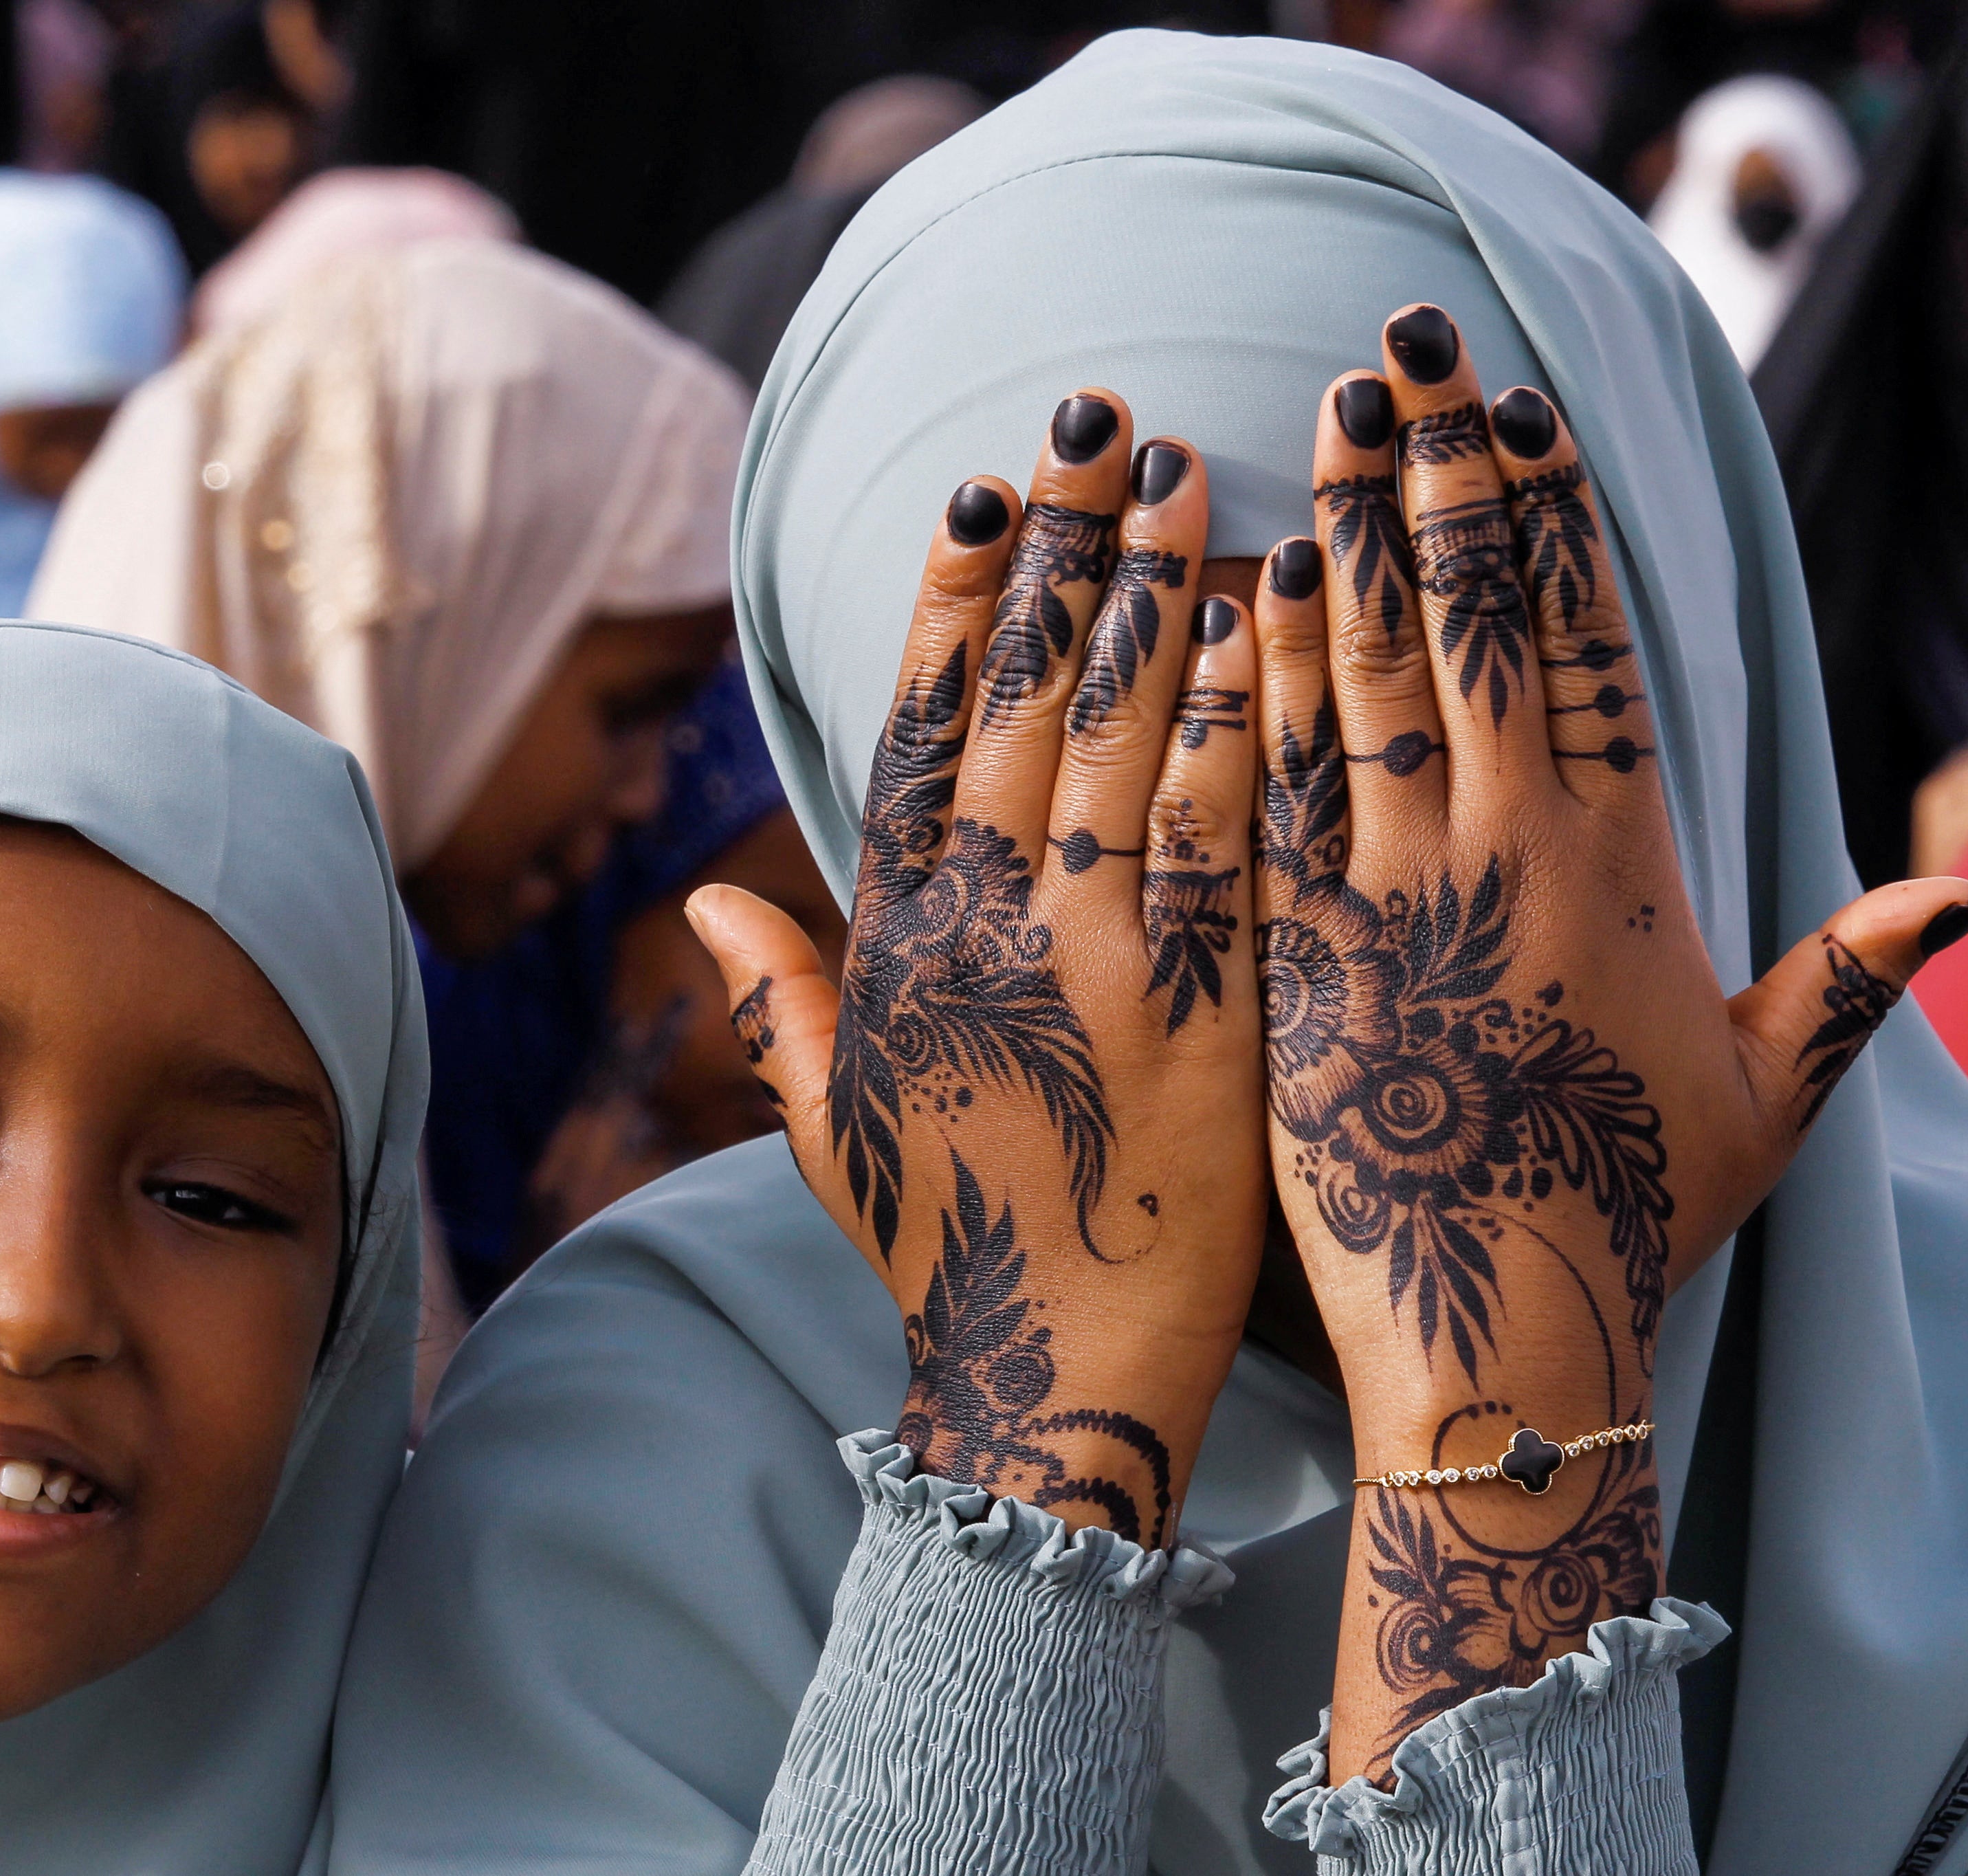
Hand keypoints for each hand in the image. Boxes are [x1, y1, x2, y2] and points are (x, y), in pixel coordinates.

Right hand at [690, 390, 1268, 1549]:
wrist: (1051, 1382)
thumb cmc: (944, 1247)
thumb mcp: (827, 1120)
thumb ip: (770, 1000)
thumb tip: (696, 901)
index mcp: (896, 945)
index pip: (921, 735)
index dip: (954, 605)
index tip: (982, 490)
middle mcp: (983, 932)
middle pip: (1025, 706)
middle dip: (1061, 551)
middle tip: (1099, 416)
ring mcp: (1092, 964)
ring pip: (1122, 746)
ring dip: (1156, 600)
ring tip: (1190, 475)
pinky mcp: (1201, 1010)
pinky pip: (1224, 840)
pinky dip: (1245, 727)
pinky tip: (1271, 628)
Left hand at [1255, 304, 1967, 1779]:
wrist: (1498, 1328)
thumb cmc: (1637, 1213)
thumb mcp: (1769, 1096)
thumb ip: (1851, 976)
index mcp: (1619, 868)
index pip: (1591, 652)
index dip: (1562, 524)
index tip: (1532, 416)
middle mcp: (1502, 853)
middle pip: (1473, 625)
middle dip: (1442, 476)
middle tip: (1406, 346)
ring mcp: (1388, 891)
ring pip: (1363, 675)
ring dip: (1345, 533)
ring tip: (1322, 415)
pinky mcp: (1290, 945)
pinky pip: (1266, 783)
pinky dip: (1259, 674)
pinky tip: (1243, 579)